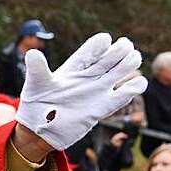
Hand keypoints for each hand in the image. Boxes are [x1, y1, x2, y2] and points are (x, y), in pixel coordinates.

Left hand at [15, 33, 146, 150]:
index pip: (90, 51)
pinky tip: (138, 83)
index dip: (99, 45)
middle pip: (109, 58)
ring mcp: (96, 91)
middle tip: (126, 45)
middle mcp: (88, 77)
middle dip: (119, 50)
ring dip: (128, 64)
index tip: (105, 40)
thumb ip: (37, 69)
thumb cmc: (35, 104)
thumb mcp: (35, 84)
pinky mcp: (102, 108)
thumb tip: (32, 53)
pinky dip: (131, 90)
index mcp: (73, 67)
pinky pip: (121, 97)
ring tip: (134, 57)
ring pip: (118, 73)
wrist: (40, 130)